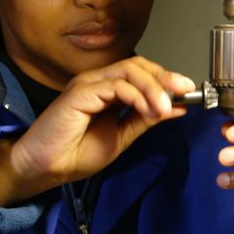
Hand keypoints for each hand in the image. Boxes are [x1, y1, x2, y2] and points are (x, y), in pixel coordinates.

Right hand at [0, 57, 195, 206]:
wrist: (46, 168)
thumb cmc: (74, 153)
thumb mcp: (121, 137)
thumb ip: (145, 120)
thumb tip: (175, 107)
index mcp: (106, 90)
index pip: (141, 72)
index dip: (165, 79)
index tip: (186, 93)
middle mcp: (97, 82)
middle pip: (138, 65)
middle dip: (164, 77)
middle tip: (183, 91)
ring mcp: (88, 84)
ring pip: (130, 71)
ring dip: (154, 87)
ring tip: (165, 108)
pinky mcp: (80, 92)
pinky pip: (116, 85)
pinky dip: (138, 96)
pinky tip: (149, 111)